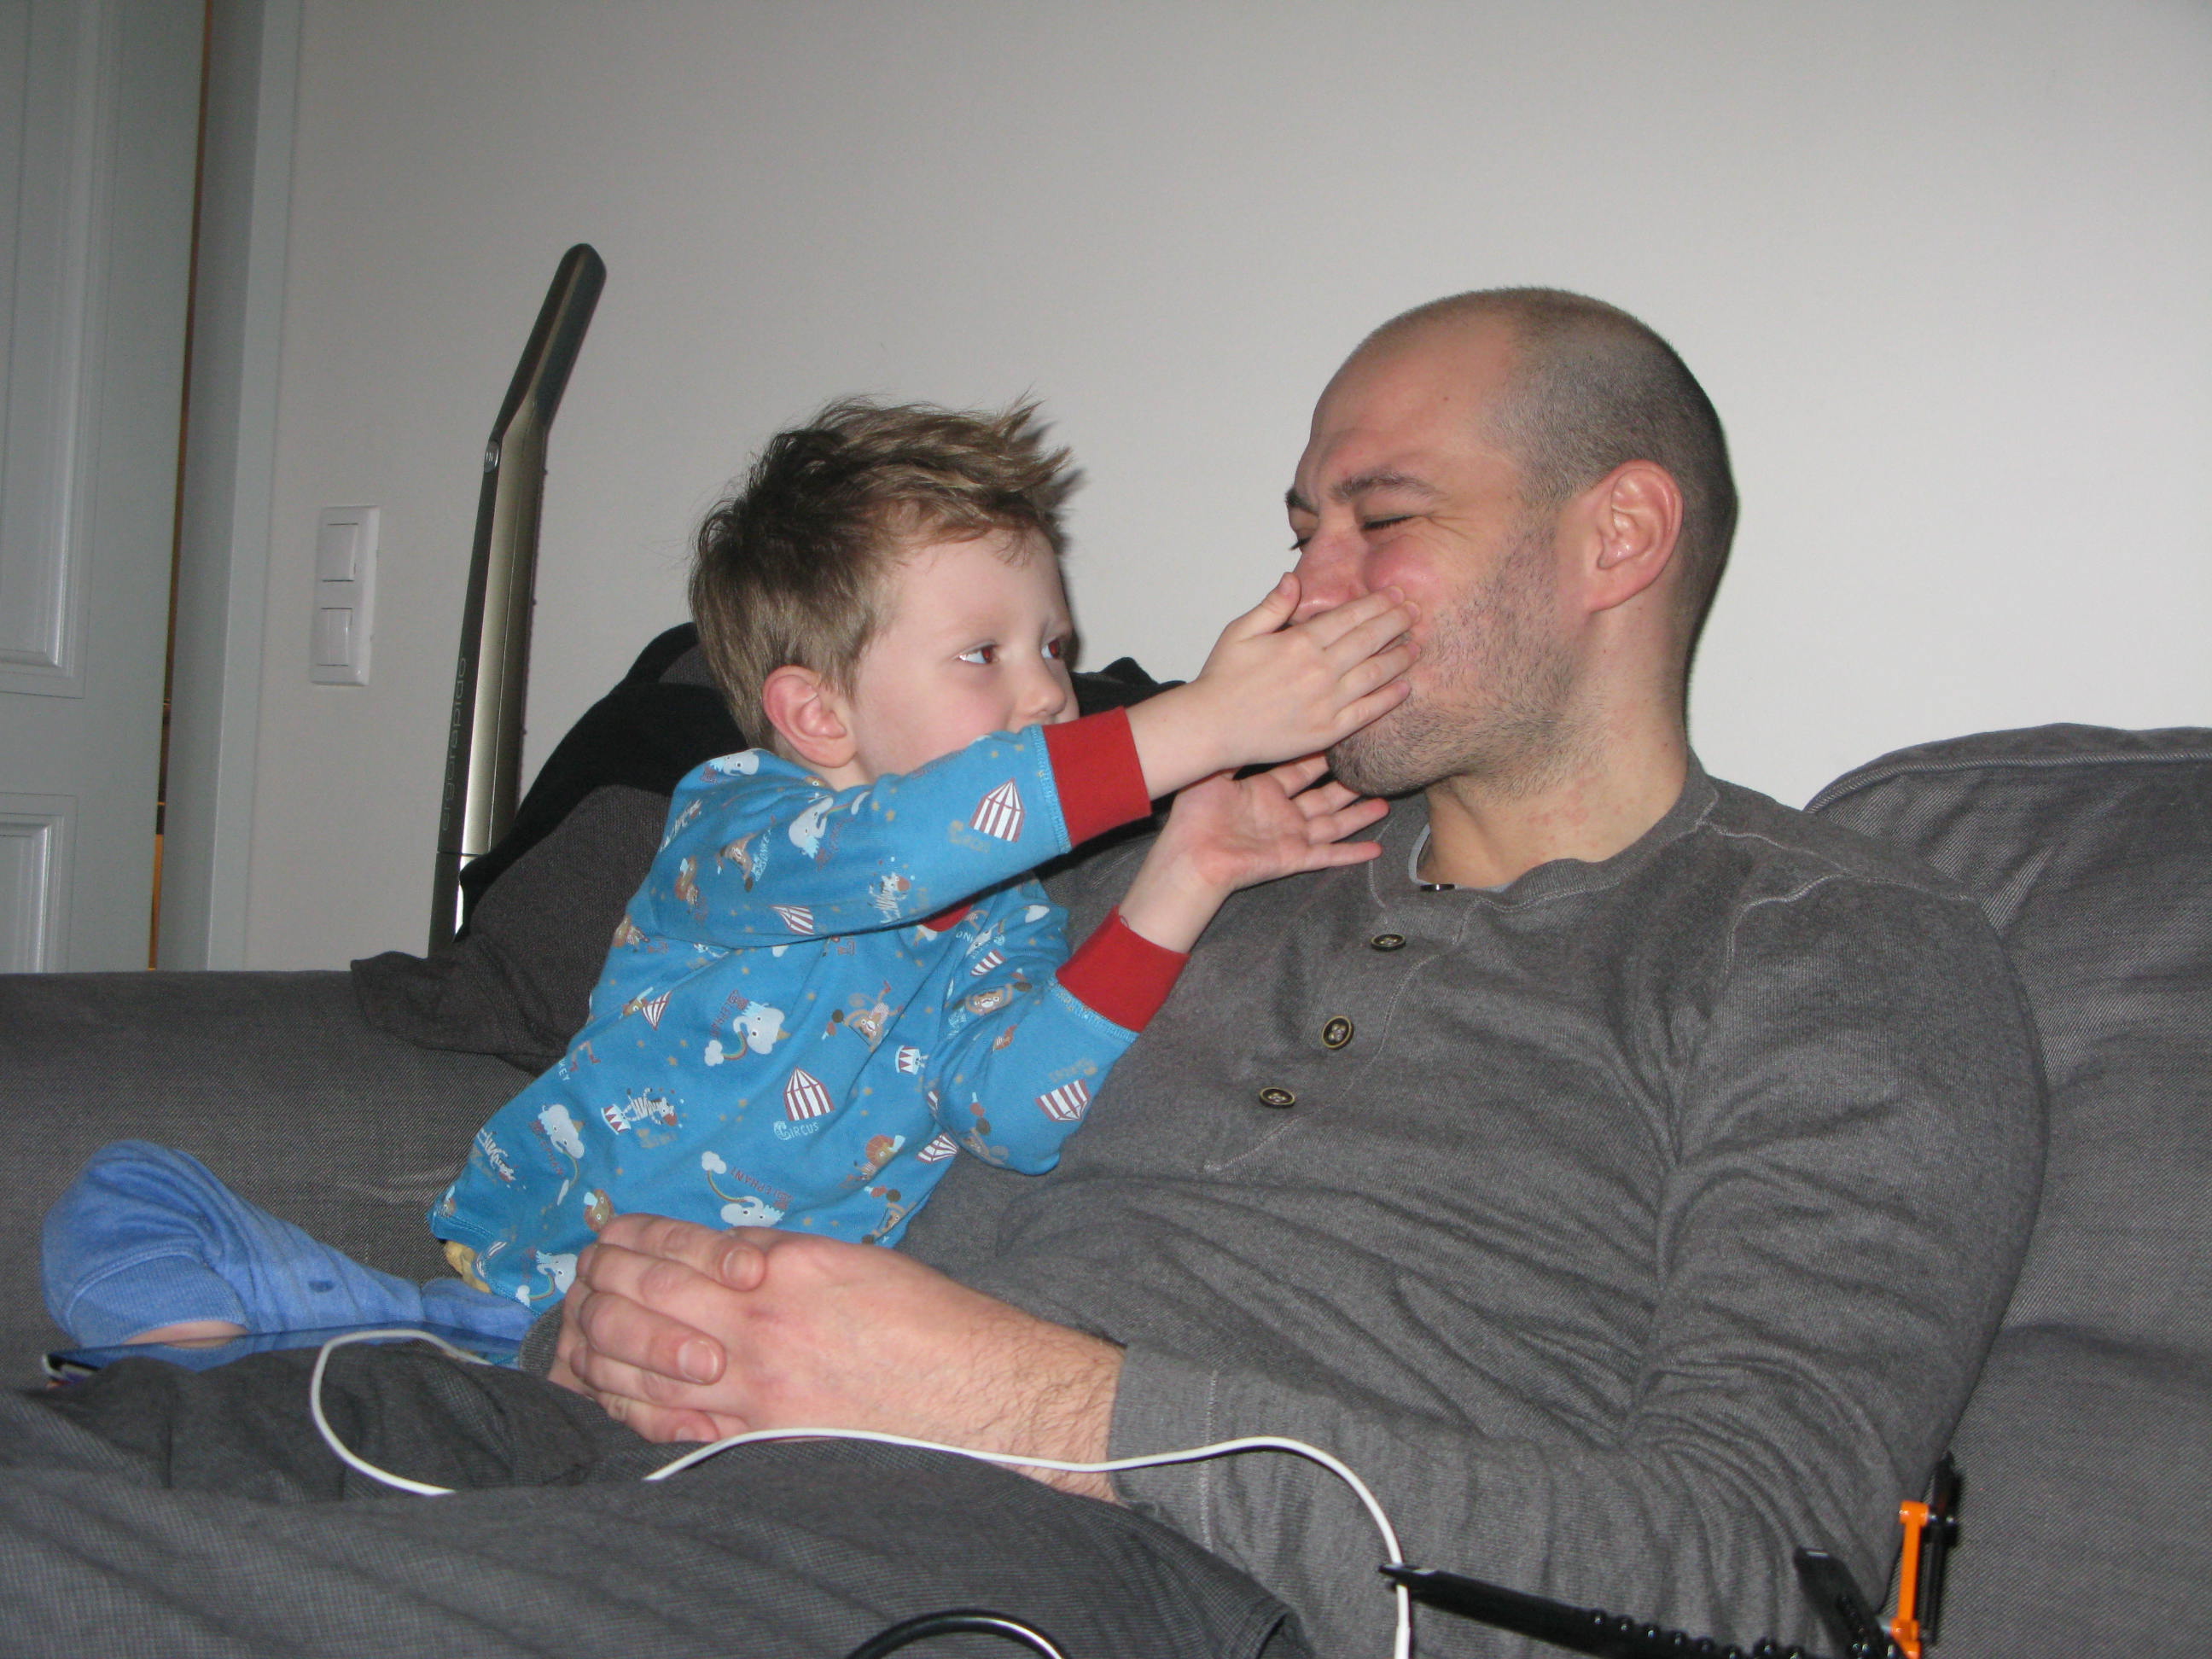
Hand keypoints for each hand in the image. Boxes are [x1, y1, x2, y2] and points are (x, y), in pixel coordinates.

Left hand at [551, 1213, 1123, 1498]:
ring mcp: (746, 1387)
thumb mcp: (841, 1255)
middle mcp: (751, 1325)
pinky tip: (606, 1387)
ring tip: (578, 1326)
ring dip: (594, 1342)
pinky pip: (665, 1421)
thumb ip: (770, 1249)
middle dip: (596, 1282)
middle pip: (637, 1298)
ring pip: (635, 1364)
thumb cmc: (917, 1314)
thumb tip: (713, 1250)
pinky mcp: (752, 1434)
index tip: (608, 1231)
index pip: (668, 1244)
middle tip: (581, 1275)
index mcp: (774, 1267)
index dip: (626, 1234)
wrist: (964, 1387)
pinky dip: (625, 1402)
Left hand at [1118, 757, 1387, 951]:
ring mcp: (1289, 838)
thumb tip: (1238, 719)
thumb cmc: (1193, 819)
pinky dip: (1351, 854)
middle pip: (1322, 796)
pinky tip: (1375, 849)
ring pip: (1333, 824)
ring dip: (1358, 816)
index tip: (1339, 735)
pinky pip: (1328, 856)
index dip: (1318, 755)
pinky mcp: (1293, 859)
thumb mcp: (1213, 775)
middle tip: (1371, 765)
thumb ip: (1232, 751)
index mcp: (1262, 792)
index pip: (1298, 769)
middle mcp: (1280, 814)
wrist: (1190, 858)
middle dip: (1347, 783)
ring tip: (1384, 803)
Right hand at [1125, 576, 1415, 795]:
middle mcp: (1319, 670)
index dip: (1378, 603)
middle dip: (1397, 622)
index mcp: (1300, 642)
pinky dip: (1390, 698)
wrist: (1211, 728)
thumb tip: (1293, 578)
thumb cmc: (1221, 679)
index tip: (1397, 594)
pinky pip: (1368, 711)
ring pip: (1376, 673)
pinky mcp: (1328, 730)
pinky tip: (1405, 688)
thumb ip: (1272, 605)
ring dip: (1400, 657)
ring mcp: (1327, 702)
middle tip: (1415, 613)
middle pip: (1370, 640)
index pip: (1351, 616)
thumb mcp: (1239, 632)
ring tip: (1416, 646)